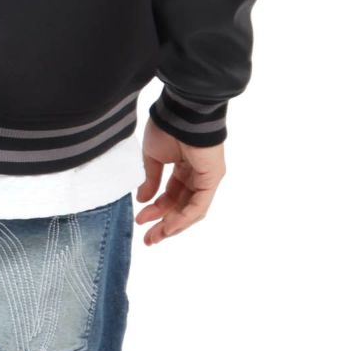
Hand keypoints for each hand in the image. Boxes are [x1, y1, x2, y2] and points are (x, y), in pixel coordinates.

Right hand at [135, 117, 225, 245]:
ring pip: (191, 210)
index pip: (171, 195)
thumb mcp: (152, 156)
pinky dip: (184, 217)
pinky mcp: (212, 179)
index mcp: (183, 166)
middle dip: (163, 222)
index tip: (140, 219)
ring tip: (155, 236)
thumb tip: (143, 200)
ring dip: (173, 225)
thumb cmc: (166, 127)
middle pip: (181, 206)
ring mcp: (207, 178)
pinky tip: (169, 226)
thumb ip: (150, 179)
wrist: (180, 112)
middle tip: (148, 238)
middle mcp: (197, 175)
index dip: (156, 209)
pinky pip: (199, 204)